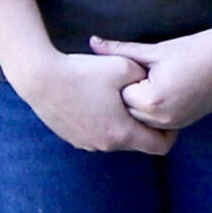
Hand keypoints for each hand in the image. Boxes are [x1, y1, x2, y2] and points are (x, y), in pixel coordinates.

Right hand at [7, 36, 163, 154]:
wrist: (40, 78)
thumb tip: (156, 82)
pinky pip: (99, 135)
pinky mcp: (73, 138)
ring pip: (117, 139)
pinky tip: (100, 101)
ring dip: (124, 124)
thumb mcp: (124, 66)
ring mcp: (87, 144)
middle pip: (138, 143)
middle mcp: (106, 145)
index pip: (161, 147)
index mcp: (122, 133)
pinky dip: (105, 123)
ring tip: (121, 100)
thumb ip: (146, 76)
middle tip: (147, 103)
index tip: (168, 113)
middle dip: (146, 126)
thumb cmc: (84, 72)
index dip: (171, 132)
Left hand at [103, 20, 211, 137]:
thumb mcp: (155, 50)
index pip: (117, 94)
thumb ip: (121, 50)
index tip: (124, 67)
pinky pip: (156, 121)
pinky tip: (160, 89)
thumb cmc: (195, 50)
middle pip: (127, 110)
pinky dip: (153, 108)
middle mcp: (161, 118)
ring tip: (148, 81)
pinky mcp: (183, 123)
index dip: (119, 79)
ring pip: (141, 118)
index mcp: (151, 100)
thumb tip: (93, 42)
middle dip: (126, 93)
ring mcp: (174, 124)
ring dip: (139, 102)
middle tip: (132, 74)